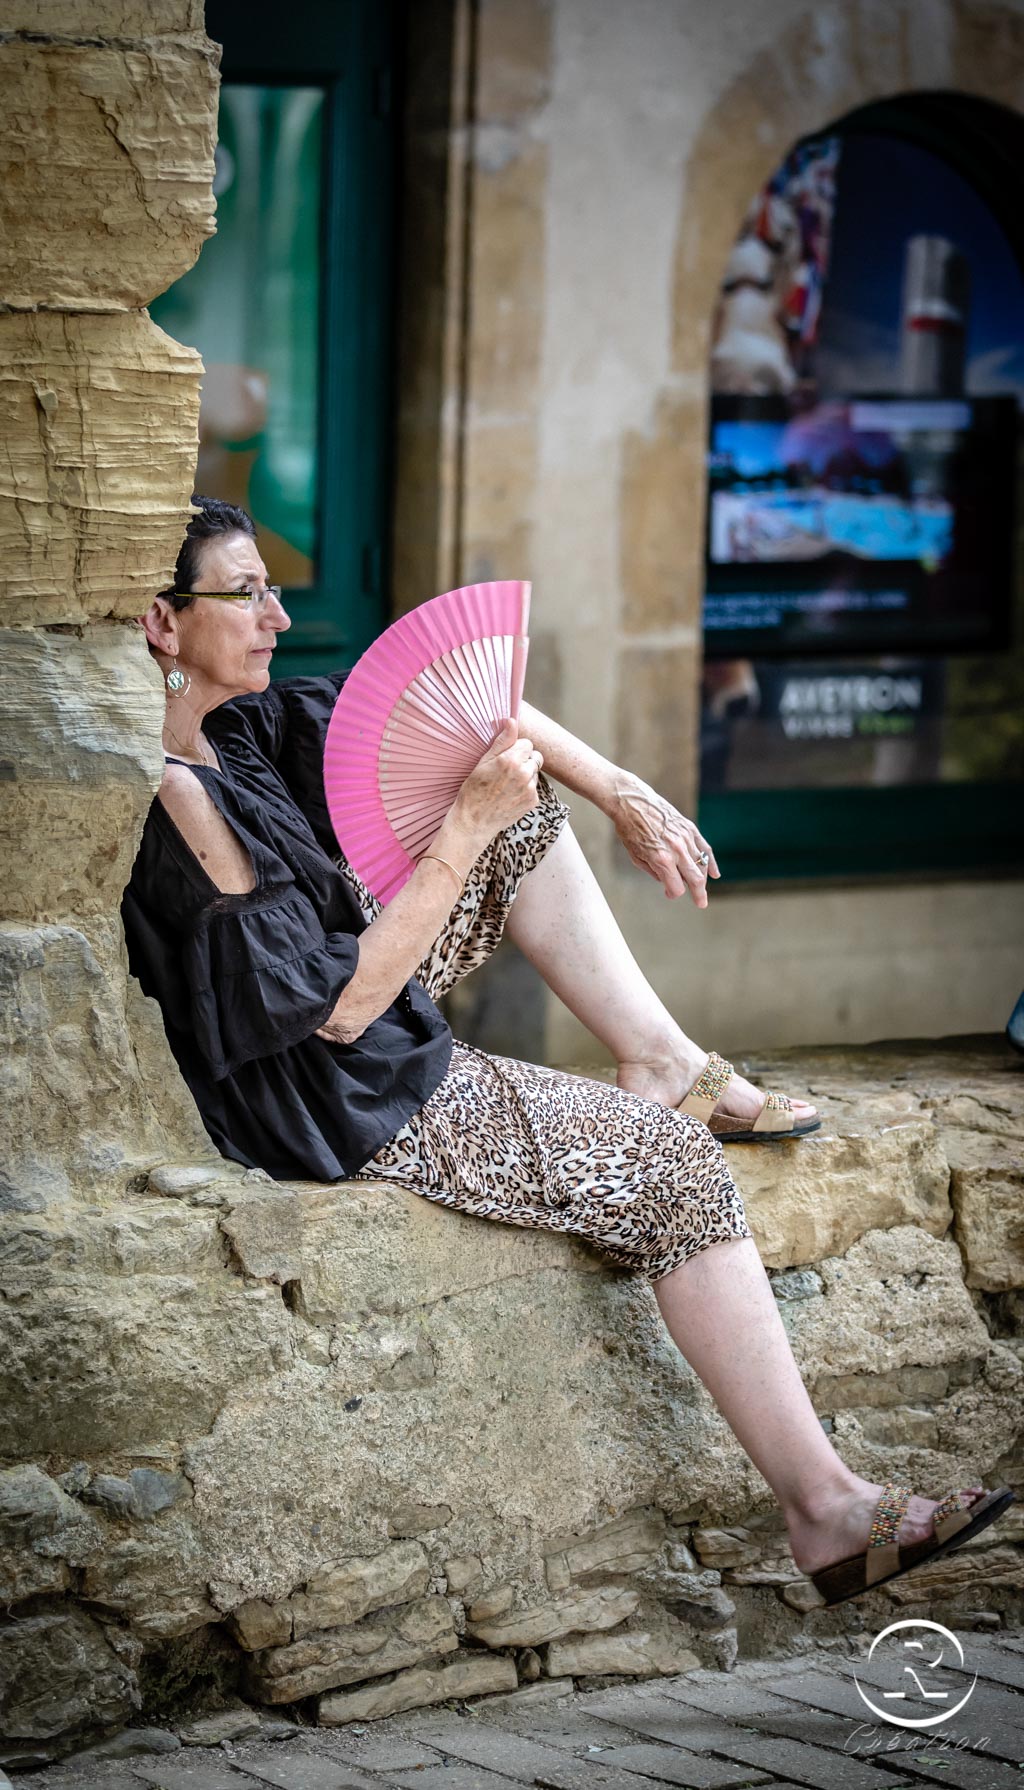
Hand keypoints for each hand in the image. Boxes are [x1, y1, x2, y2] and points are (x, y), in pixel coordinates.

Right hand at [448, 719, 542, 845]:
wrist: (474, 821)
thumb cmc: (474, 790)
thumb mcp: (484, 762)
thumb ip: (502, 741)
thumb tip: (512, 721)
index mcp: (510, 760)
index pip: (527, 743)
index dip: (516, 749)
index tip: (505, 757)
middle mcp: (524, 773)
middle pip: (535, 756)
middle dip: (524, 760)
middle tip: (507, 771)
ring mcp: (530, 788)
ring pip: (535, 772)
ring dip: (526, 775)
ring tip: (507, 785)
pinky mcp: (533, 801)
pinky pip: (534, 787)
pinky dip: (525, 789)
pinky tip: (510, 795)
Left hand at [609, 774, 718, 906]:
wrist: (632, 803)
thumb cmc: (630, 830)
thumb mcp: (636, 857)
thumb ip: (654, 872)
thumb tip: (668, 883)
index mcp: (662, 859)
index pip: (676, 887)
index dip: (672, 893)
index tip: (669, 893)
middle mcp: (677, 850)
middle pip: (695, 879)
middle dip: (699, 894)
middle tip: (701, 904)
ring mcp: (685, 838)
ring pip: (701, 865)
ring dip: (702, 879)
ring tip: (700, 887)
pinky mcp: (690, 828)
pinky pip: (705, 848)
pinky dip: (711, 862)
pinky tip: (715, 873)